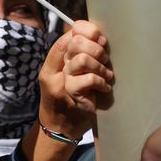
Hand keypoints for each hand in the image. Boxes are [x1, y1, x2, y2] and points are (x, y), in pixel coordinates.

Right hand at [38, 20, 112, 140]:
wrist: (60, 129)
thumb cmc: (70, 99)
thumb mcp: (71, 74)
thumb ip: (78, 56)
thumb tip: (98, 36)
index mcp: (55, 60)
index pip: (69, 34)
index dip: (87, 31)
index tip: (101, 39)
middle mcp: (55, 69)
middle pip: (76, 42)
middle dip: (96, 49)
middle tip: (104, 60)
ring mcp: (61, 82)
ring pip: (82, 59)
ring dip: (100, 66)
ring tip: (106, 76)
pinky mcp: (71, 95)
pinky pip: (89, 79)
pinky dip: (102, 82)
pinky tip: (105, 88)